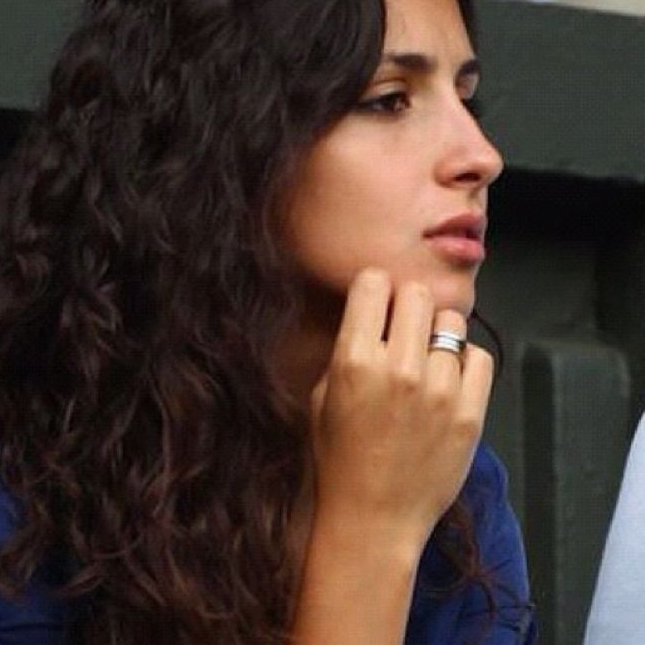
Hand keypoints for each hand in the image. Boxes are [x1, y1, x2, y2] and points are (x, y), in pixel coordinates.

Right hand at [309, 268, 492, 550]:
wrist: (372, 518)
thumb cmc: (338, 457)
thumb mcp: (322, 395)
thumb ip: (348, 348)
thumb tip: (375, 313)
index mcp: (353, 361)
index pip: (373, 283)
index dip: (373, 289)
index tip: (376, 303)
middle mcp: (398, 369)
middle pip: (416, 293)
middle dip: (406, 305)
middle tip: (402, 329)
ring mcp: (439, 392)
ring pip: (451, 321)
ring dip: (436, 333)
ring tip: (425, 359)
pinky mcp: (470, 414)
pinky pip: (479, 357)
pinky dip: (463, 362)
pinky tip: (447, 380)